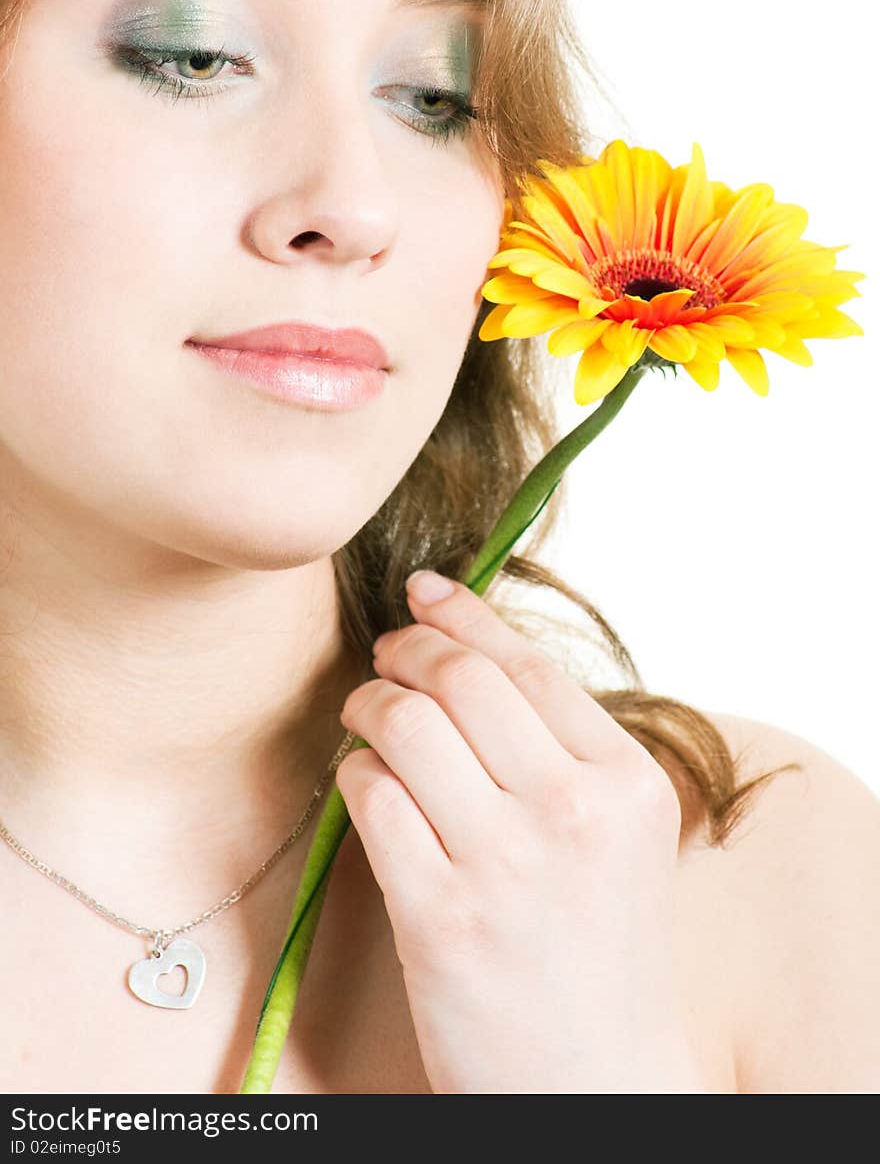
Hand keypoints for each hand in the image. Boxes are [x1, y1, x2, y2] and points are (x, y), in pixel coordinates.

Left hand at [335, 571, 707, 1093]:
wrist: (592, 1085)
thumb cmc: (599, 952)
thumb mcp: (620, 837)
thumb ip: (563, 748)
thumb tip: (470, 646)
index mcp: (628, 783)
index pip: (528, 663)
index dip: (467, 614)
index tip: (427, 589)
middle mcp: (572, 812)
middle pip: (460, 679)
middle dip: (407, 649)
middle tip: (388, 654)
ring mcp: (505, 865)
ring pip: (406, 724)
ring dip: (370, 703)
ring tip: (368, 714)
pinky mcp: (438, 917)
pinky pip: (371, 795)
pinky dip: (355, 771)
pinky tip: (365, 781)